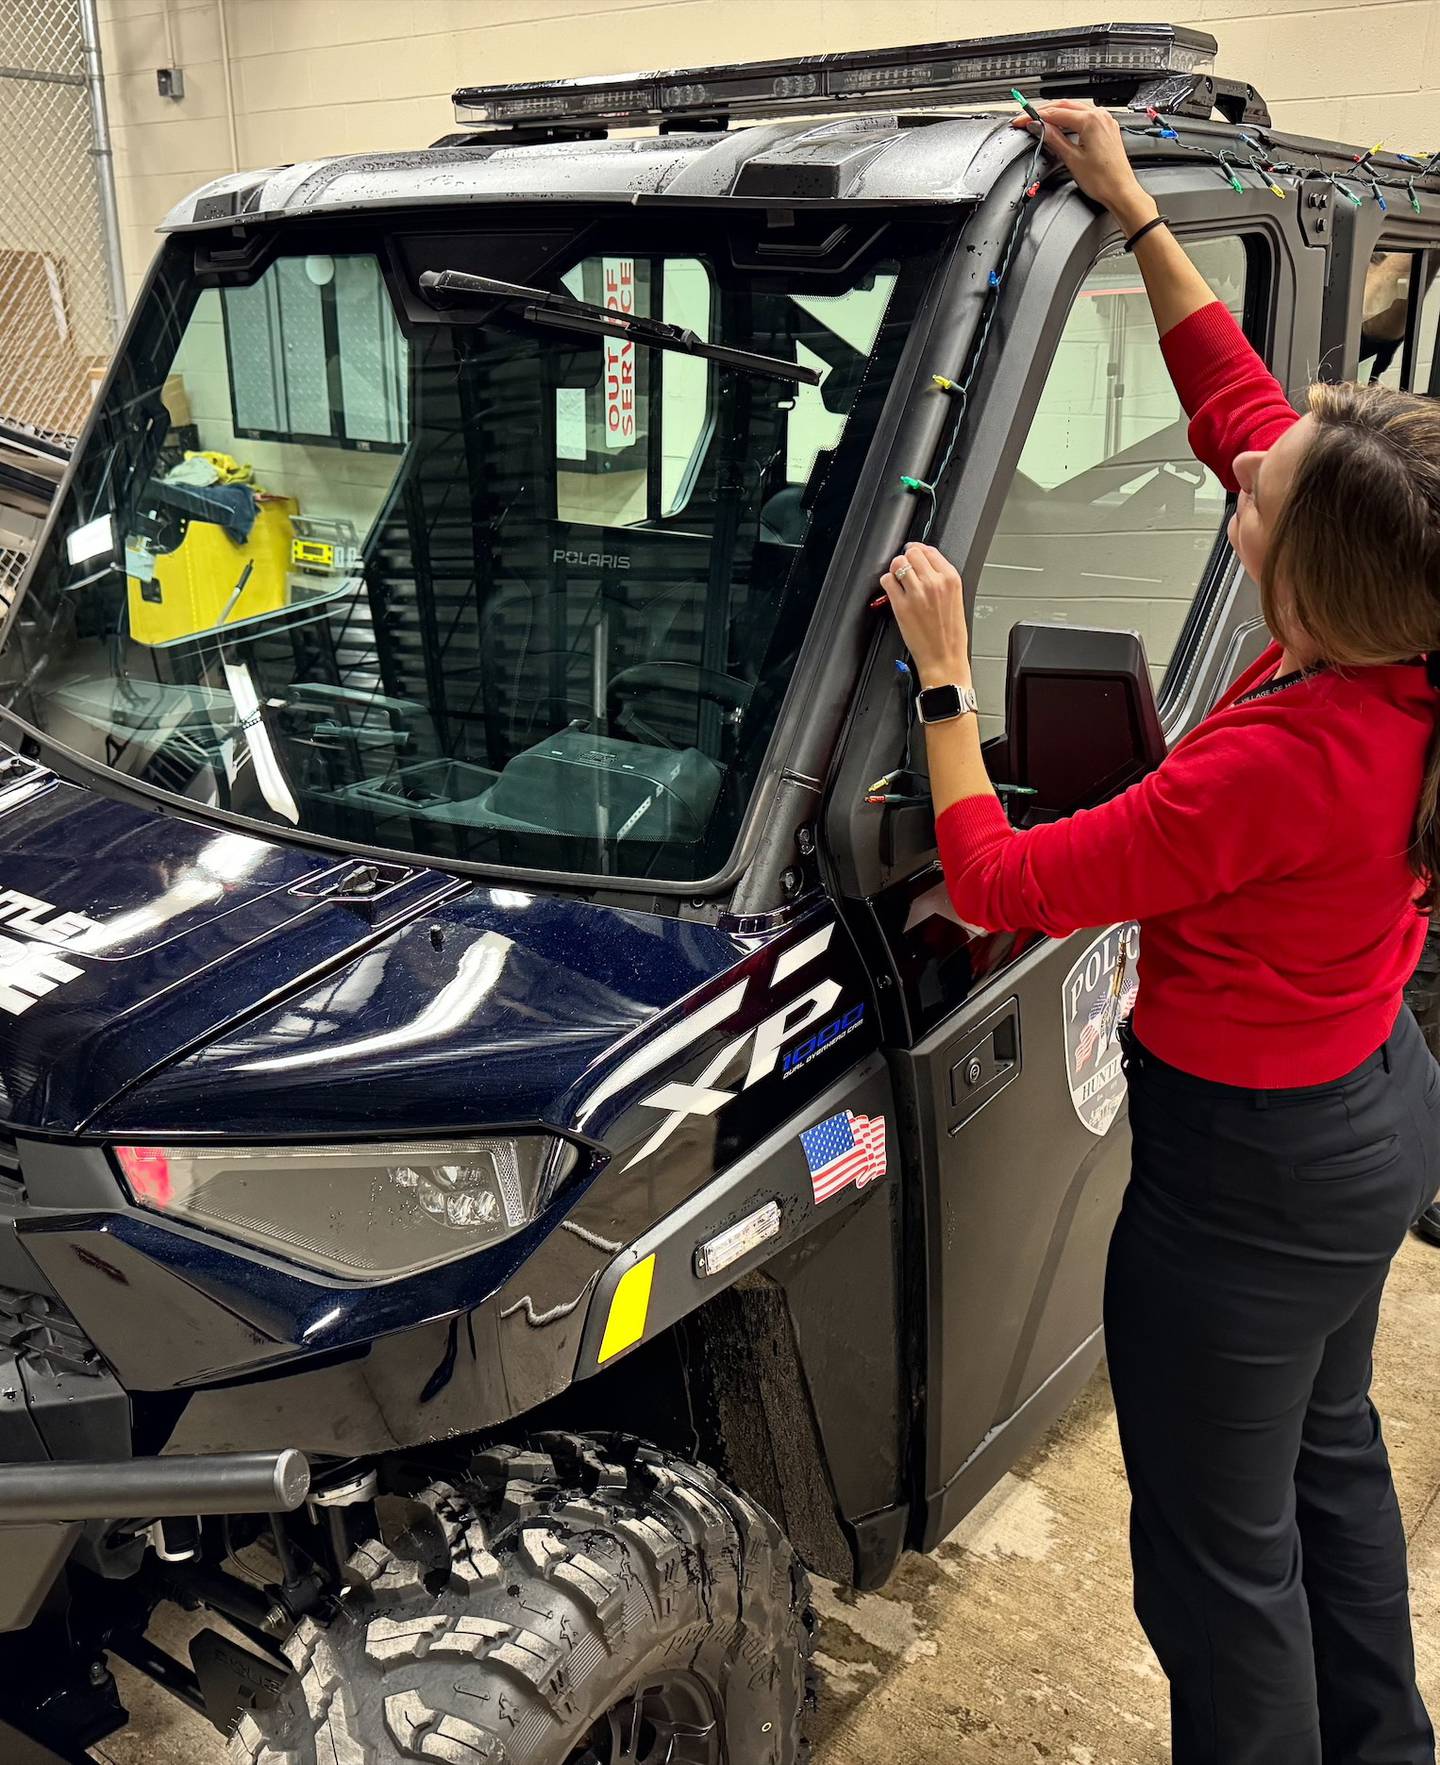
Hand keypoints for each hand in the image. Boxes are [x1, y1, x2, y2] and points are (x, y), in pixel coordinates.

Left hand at [879, 543, 971, 689]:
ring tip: (898, 579)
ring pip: (898, 563)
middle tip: (905, 567)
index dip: (919, 550)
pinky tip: (892, 589)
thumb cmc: (951, 634)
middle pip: (912, 553)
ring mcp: (916, 593)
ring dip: (895, 569)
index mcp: (951, 579)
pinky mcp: (901, 605)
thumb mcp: (956, 599)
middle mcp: (934, 583)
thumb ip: (942, 580)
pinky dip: (887, 582)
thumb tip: (926, 565)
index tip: (914, 553)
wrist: (944, 657)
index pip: (930, 550)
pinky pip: (887, 581)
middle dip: (906, 558)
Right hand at [1011, 100, 1156, 233]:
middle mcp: (1100, 116)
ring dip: (1057, 112)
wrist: (1120, 190)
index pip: (1056, 113)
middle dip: (1045, 111)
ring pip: (1076, 108)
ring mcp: (1105, 121)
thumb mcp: (1072, 158)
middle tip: (1028, 118)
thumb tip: (1040, 127)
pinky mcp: (1107, 128)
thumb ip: (1054, 139)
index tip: (1023, 121)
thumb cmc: (1103, 179)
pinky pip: (1086, 116)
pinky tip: (1063, 125)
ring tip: (1042, 121)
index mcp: (1091, 120)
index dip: (1036, 116)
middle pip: (1065, 105)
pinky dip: (1071, 118)